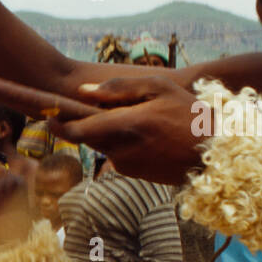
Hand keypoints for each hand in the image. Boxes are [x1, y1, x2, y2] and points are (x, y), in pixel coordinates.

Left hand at [50, 77, 204, 185]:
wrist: (215, 153)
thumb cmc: (190, 113)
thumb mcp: (159, 88)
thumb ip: (119, 88)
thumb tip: (82, 92)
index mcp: (127, 124)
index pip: (78, 130)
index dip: (58, 124)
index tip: (47, 115)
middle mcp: (122, 149)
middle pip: (87, 136)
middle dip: (83, 123)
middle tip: (91, 109)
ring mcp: (126, 165)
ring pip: (102, 144)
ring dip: (108, 132)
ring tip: (137, 120)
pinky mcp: (132, 174)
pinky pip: (117, 154)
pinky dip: (122, 143)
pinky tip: (146, 136)